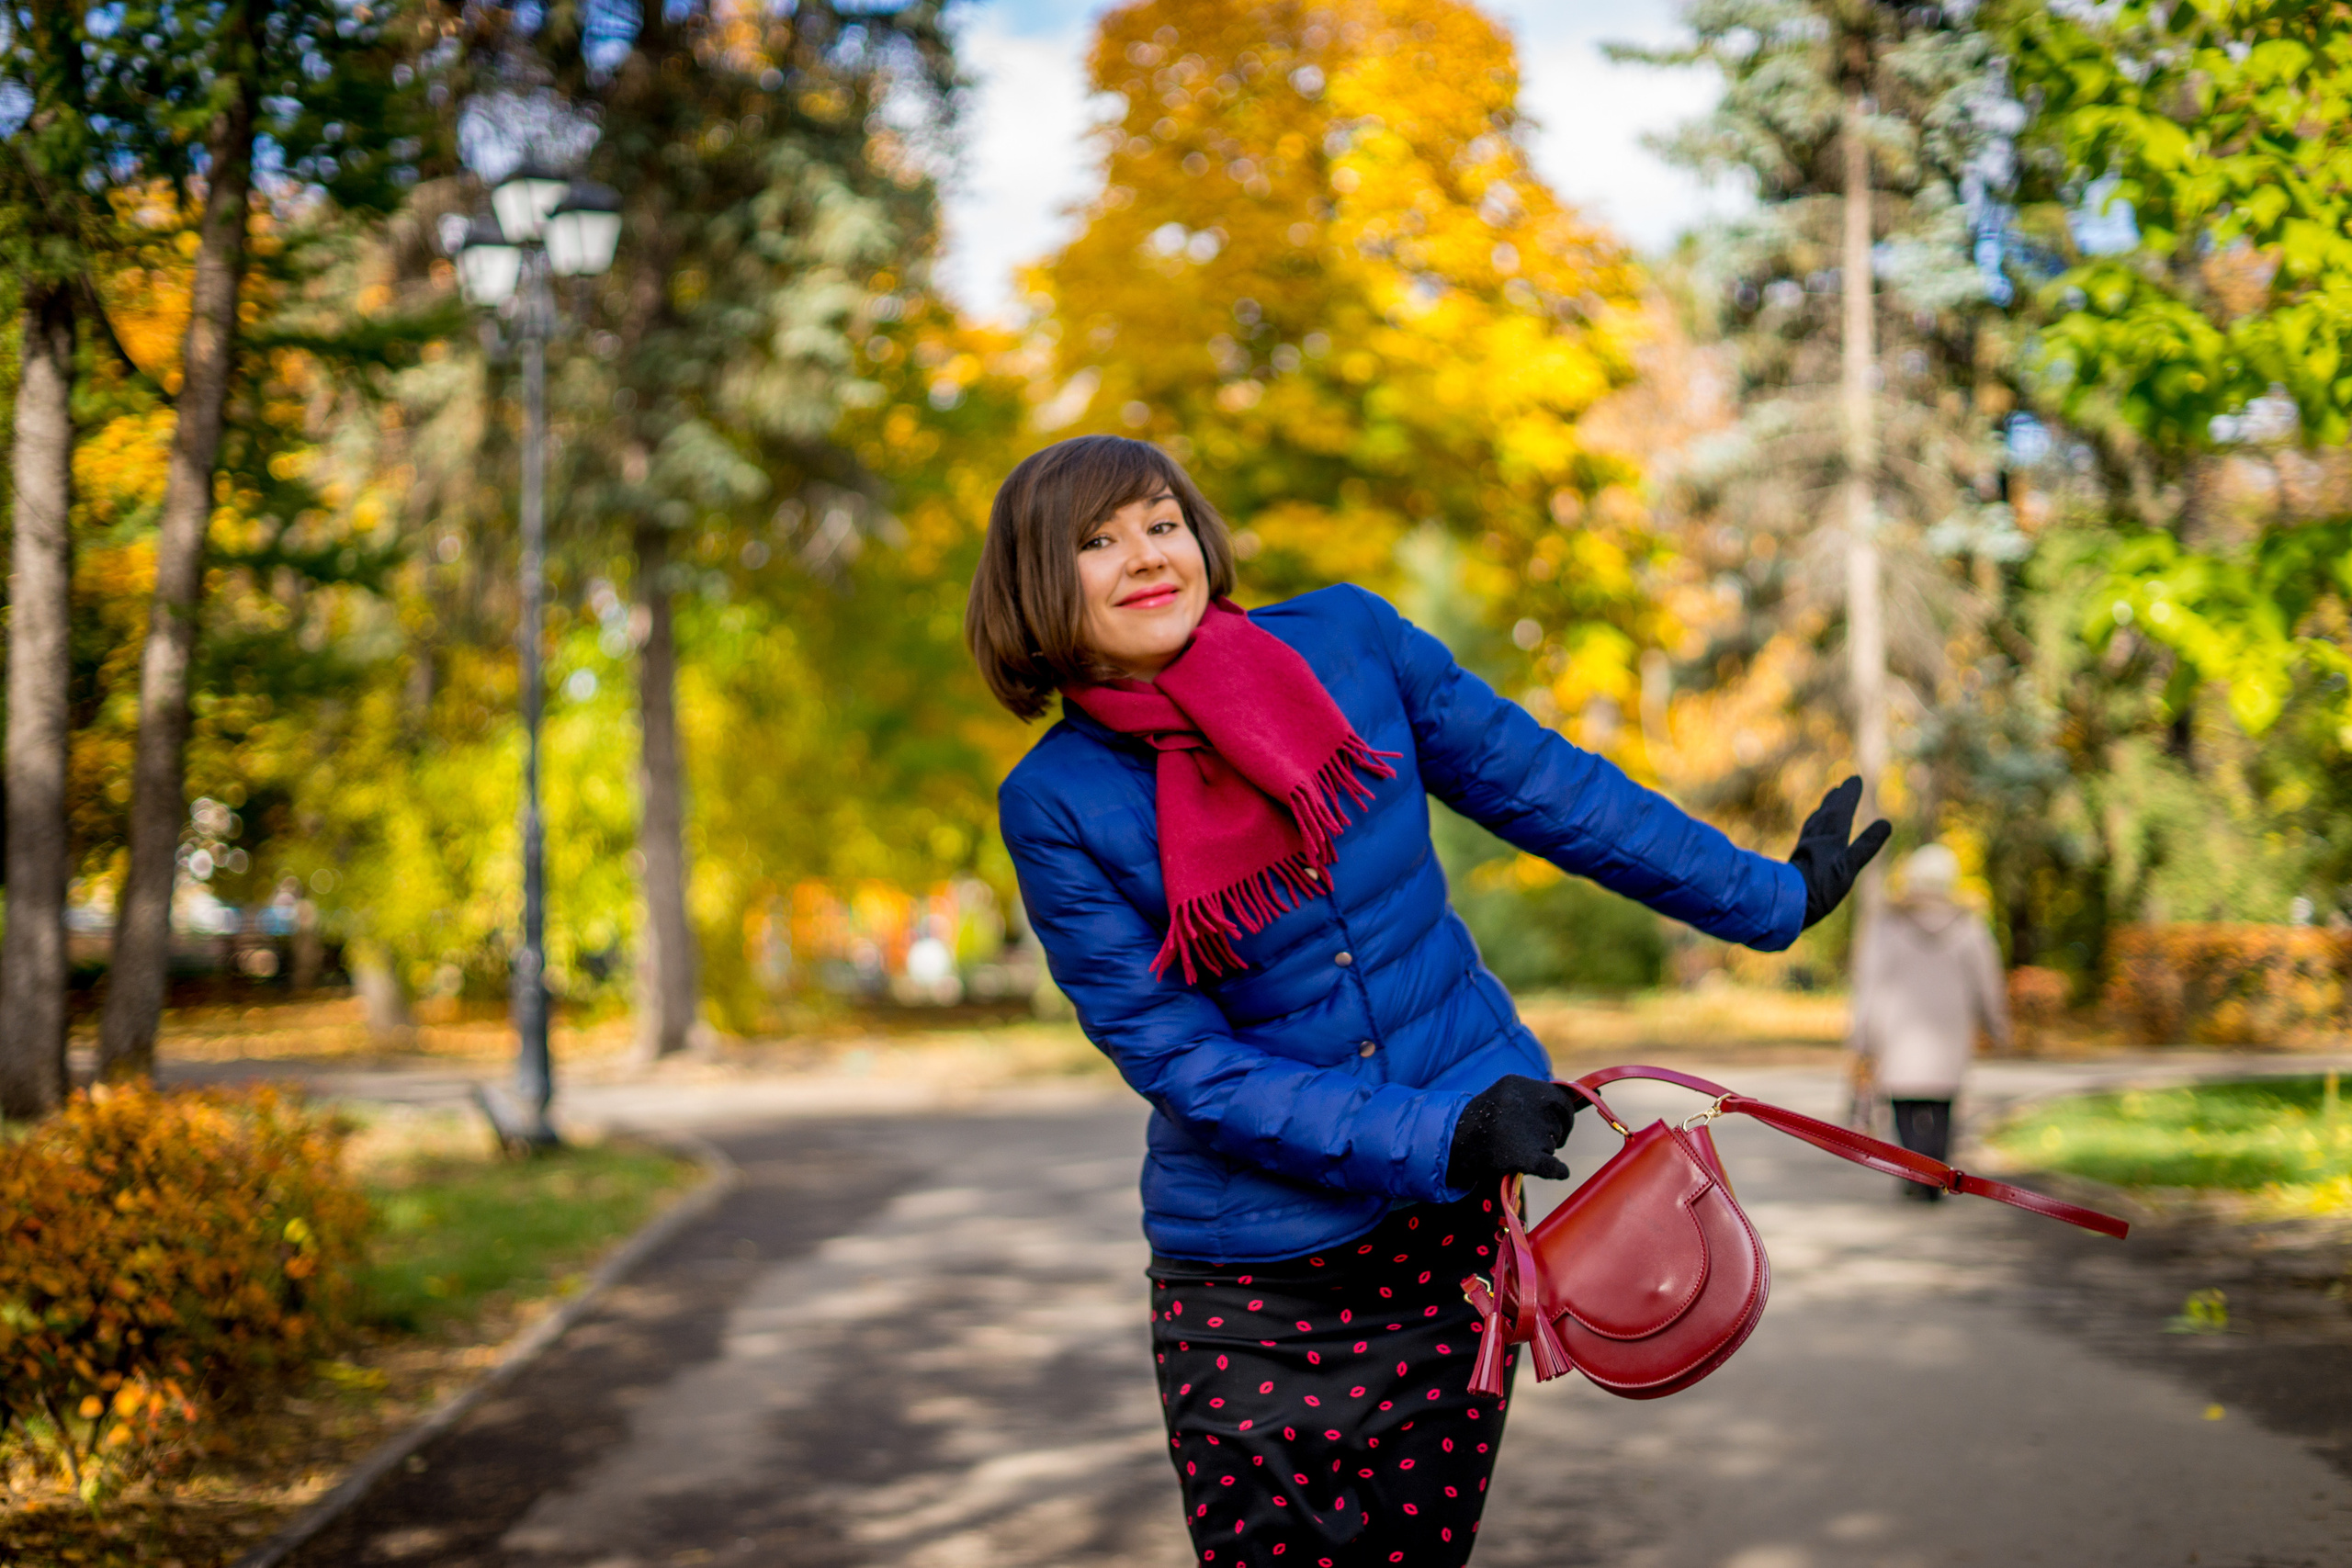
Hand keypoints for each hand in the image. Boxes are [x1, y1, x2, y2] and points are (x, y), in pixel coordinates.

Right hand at [1447, 1074, 1581, 1188]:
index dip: (1564, 1113)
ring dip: (1544, 1148)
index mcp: (1518, 1085)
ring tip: (1518, 1149)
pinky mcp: (1524, 1156)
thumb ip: (1531, 1097)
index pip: (1559, 1097)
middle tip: (1548, 1140)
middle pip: (1558, 1119)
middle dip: (1558, 1131)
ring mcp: (1524, 1130)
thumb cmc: (1480, 1121)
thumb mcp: (1503, 1096)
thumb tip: (1568, 1101)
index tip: (1561, 1123)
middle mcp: (1524, 1104)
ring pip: (1551, 1142)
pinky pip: (1551, 1165)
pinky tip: (1561, 1171)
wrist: (1451, 1144)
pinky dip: (1558, 1170)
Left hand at [1789, 776, 1891, 926]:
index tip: (1855, 779)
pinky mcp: (1797, 861)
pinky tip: (1811, 835)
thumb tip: (1886, 823)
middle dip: (1836, 800)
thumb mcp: (1848, 867)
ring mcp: (1805, 849)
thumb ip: (1866, 845)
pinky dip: (1813, 829)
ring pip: (1815, 824)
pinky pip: (1807, 837)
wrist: (1785, 903)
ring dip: (1823, 811)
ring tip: (1826, 804)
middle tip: (1840, 786)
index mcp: (1830, 837)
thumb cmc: (1819, 886)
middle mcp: (1815, 838)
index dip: (1849, 795)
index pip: (1841, 810)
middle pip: (1827, 813)